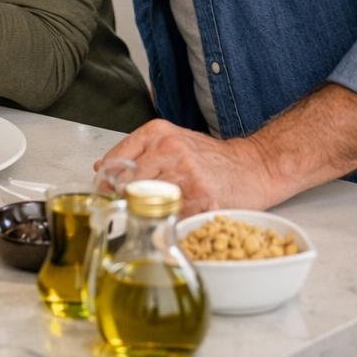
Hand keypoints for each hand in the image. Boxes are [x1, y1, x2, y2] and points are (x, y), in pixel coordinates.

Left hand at [97, 120, 279, 213]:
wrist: (254, 166)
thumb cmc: (211, 158)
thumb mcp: (171, 141)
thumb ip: (137, 152)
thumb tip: (101, 168)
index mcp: (157, 133)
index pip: (117, 160)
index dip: (106, 181)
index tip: (104, 193)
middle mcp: (169, 150)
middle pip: (128, 183)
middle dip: (124, 200)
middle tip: (127, 209)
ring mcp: (186, 174)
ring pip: (148, 201)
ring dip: (146, 213)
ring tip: (152, 215)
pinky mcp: (201, 197)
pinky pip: (172, 216)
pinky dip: (168, 222)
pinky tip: (174, 219)